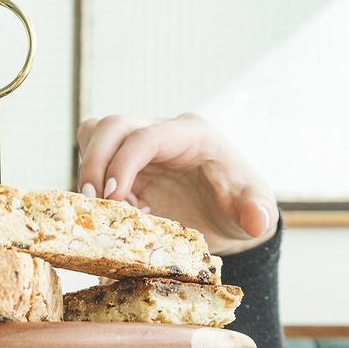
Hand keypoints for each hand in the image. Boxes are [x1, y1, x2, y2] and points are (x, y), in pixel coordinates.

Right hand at [77, 113, 278, 257]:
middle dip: (95, 162)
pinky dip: (93, 180)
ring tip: (111, 208)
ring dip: (90, 168)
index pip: (146, 136)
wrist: (225, 211)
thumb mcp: (255, 209)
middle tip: (95, 203)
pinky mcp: (125, 161)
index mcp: (192, 135)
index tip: (114, 197)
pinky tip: (119, 209)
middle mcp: (162, 132)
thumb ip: (258, 212)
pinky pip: (94, 155)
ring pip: (96, 133)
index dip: (124, 163)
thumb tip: (258, 221)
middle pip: (112, 126)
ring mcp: (140, 144)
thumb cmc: (239, 205)